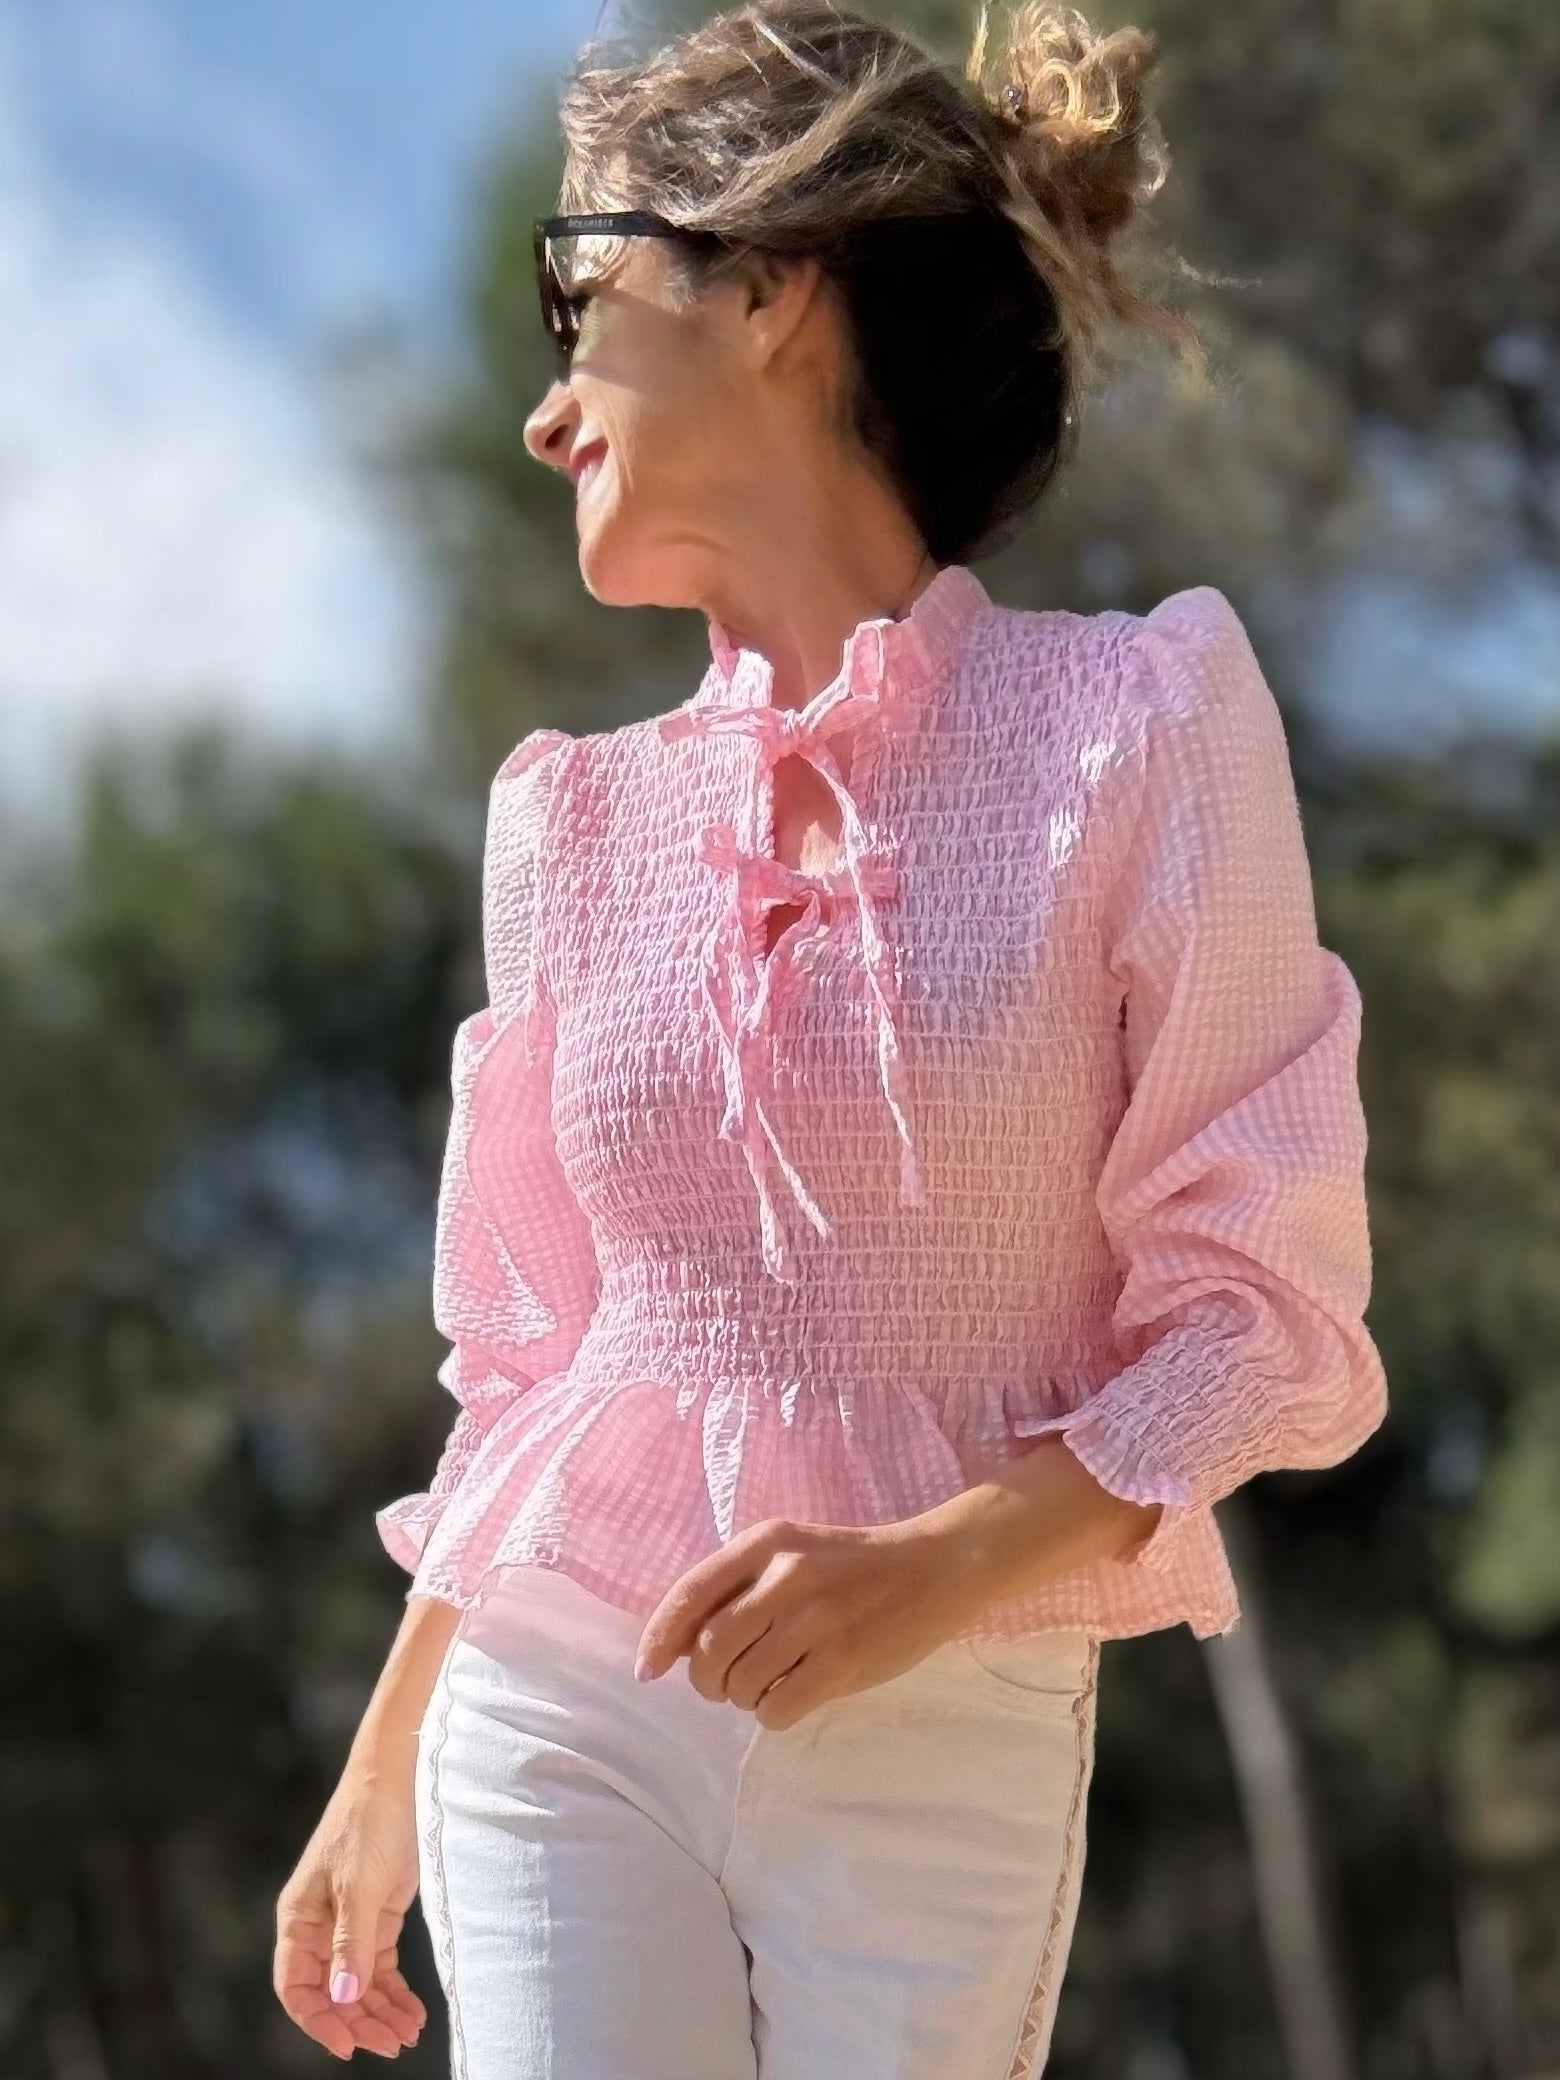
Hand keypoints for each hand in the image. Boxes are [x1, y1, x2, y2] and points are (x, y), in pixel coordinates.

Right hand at [274, 1770, 428, 2061]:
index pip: (296, 1987)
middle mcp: (319, 1925)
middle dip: (359, 2022)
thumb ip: (351, 1943)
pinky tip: (413, 2010)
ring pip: (358, 1983)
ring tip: (408, 2034)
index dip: (318, 2021)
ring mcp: (349, 1920)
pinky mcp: (378, 1913)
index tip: (347, 2045)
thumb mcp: (359, 1884)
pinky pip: (380, 1966)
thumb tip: (342, 1997)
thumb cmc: (369, 1820)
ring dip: (380, 2012)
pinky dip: (395, 1990)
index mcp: (299, 1919)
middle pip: (331, 1992)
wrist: (401, 1775)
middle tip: (392, 2044)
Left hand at [633, 1516, 974, 1728]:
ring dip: (744, 1697)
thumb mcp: (792, 1551)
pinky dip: (773, 1714)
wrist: (934, 1569)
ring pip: (740, 1684)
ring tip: (770, 1683)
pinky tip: (793, 1696)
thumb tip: (675, 1646)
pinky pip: (777, 1709)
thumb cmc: (852, 1565)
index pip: (690, 1593)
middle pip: (708, 1650)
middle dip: (707, 1680)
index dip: (659, 1638)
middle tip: (727, 1682)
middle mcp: (785, 1576)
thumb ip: (740, 1585)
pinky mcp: (842, 1662)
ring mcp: (816, 1620)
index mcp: (766, 1541)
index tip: (647, 1672)